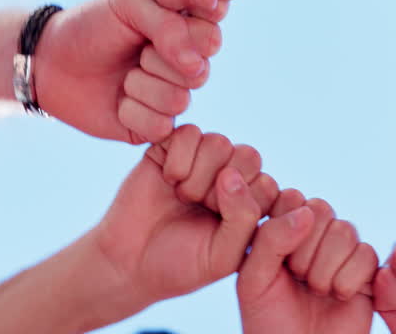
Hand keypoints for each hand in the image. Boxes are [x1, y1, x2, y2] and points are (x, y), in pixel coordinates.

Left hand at [34, 0, 218, 143]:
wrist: (52, 61)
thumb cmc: (94, 26)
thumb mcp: (130, 5)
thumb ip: (169, 24)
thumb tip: (196, 64)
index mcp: (190, 29)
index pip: (210, 38)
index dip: (177, 35)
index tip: (147, 25)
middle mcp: (189, 64)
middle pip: (198, 73)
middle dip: (155, 61)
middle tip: (134, 52)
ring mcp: (174, 96)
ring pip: (179, 100)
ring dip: (139, 86)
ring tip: (123, 77)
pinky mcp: (156, 127)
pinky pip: (160, 126)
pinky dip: (130, 112)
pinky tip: (118, 101)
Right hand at [84, 125, 277, 322]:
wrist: (129, 262)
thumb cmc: (180, 263)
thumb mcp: (222, 255)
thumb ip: (243, 218)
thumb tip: (231, 174)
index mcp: (248, 203)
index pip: (267, 185)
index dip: (242, 205)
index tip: (218, 227)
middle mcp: (229, 176)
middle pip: (248, 156)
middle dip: (222, 187)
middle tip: (199, 207)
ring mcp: (201, 160)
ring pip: (219, 142)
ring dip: (199, 173)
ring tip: (182, 195)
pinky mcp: (172, 147)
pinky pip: (190, 132)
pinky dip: (179, 157)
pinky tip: (167, 178)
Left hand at [238, 189, 378, 333]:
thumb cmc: (269, 321)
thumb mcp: (253, 280)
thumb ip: (270, 239)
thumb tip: (307, 212)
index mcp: (282, 229)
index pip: (291, 199)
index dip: (285, 229)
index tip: (276, 262)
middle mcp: (313, 234)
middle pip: (322, 209)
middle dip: (306, 251)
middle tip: (297, 278)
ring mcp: (341, 250)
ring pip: (345, 230)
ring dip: (326, 268)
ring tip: (316, 290)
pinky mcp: (366, 269)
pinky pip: (367, 254)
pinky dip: (349, 280)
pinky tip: (338, 296)